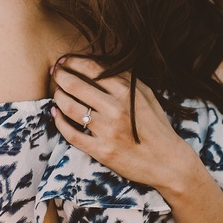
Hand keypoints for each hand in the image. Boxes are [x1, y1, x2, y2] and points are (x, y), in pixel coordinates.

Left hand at [50, 56, 188, 189]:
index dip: (73, 62)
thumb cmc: (156, 125)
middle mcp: (115, 109)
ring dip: (58, 96)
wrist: (167, 161)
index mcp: (127, 92)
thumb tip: (100, 62)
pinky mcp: (101, 151)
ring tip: (56, 92)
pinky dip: (59, 122)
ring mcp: (107, 131)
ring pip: (70, 107)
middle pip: (76, 85)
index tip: (64, 61)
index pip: (92, 69)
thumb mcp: (146, 95)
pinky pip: (71, 134)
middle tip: (55, 73)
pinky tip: (56, 114)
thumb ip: (125, 78)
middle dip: (60, 76)